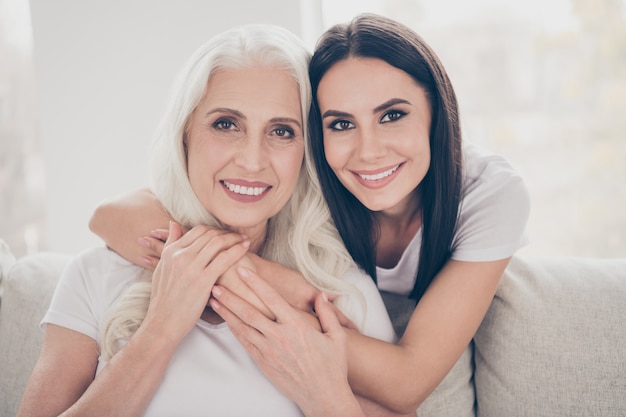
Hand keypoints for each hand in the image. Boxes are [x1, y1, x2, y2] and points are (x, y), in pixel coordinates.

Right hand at [142, 222, 249, 344]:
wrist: (163, 323)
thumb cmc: (164, 299)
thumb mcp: (162, 267)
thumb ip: (170, 244)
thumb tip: (174, 224)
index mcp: (171, 252)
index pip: (198, 231)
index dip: (214, 230)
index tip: (224, 234)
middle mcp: (180, 256)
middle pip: (209, 234)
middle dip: (226, 232)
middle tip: (238, 235)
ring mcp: (192, 268)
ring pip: (218, 243)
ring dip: (234, 238)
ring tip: (245, 239)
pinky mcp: (203, 281)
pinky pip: (224, 259)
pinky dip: (237, 250)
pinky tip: (246, 248)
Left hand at [210, 267, 360, 415]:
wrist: (323, 395)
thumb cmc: (332, 366)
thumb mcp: (336, 336)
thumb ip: (327, 313)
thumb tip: (322, 295)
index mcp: (297, 326)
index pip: (271, 298)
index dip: (255, 283)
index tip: (243, 271)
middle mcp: (279, 337)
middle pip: (249, 312)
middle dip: (231, 298)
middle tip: (216, 286)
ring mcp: (269, 351)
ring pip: (243, 327)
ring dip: (227, 313)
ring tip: (214, 301)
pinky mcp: (264, 363)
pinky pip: (245, 343)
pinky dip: (234, 330)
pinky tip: (227, 321)